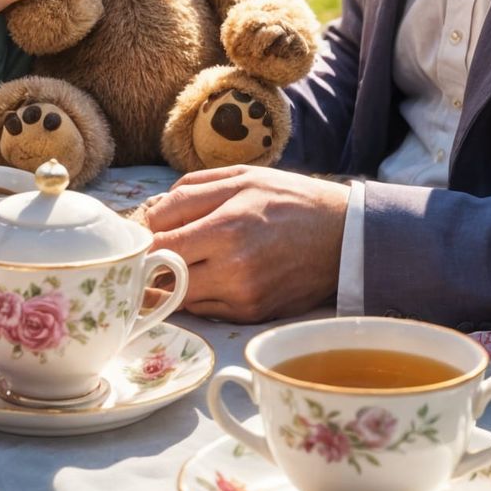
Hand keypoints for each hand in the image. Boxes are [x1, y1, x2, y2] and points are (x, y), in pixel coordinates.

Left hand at [144, 166, 348, 322]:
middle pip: (163, 275)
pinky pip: (205, 310)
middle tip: (163, 247)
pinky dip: (201, 294)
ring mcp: (242, 295)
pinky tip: (217, 274)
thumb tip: (151, 215)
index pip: (159, 240)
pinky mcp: (251, 314)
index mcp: (226, 225)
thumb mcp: (241, 176)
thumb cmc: (288, 199)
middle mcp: (232, 266)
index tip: (152, 229)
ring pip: (180, 297)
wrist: (342, 235)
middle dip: (156, 261)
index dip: (148, 235)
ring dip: (176, 280)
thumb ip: (190, 191)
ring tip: (194, 258)